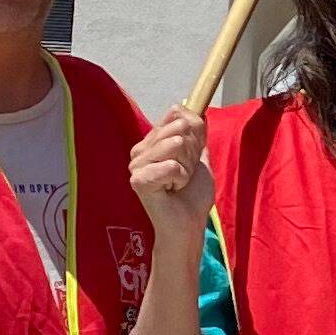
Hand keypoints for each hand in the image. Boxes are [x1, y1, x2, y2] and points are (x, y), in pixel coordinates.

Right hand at [128, 106, 214, 244]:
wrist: (188, 224)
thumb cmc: (191, 196)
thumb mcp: (199, 157)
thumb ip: (196, 134)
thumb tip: (197, 110)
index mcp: (152, 141)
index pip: (178, 116)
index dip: (194, 136)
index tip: (191, 158)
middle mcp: (140, 149)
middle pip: (179, 129)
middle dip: (191, 153)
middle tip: (183, 175)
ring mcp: (136, 164)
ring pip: (175, 144)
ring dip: (186, 167)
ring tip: (177, 183)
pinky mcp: (138, 179)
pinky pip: (171, 165)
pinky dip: (180, 180)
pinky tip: (171, 191)